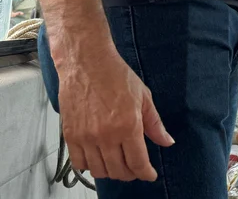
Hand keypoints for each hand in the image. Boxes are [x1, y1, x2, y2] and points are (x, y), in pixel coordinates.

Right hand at [58, 51, 173, 181]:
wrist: (86, 63)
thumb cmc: (115, 75)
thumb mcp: (144, 97)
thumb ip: (155, 124)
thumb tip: (167, 141)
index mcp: (127, 126)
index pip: (138, 163)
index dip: (146, 173)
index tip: (149, 175)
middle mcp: (105, 136)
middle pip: (119, 171)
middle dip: (130, 174)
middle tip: (135, 168)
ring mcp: (85, 137)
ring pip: (99, 170)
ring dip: (111, 172)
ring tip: (118, 164)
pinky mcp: (70, 135)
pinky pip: (79, 163)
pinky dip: (90, 166)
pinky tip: (98, 158)